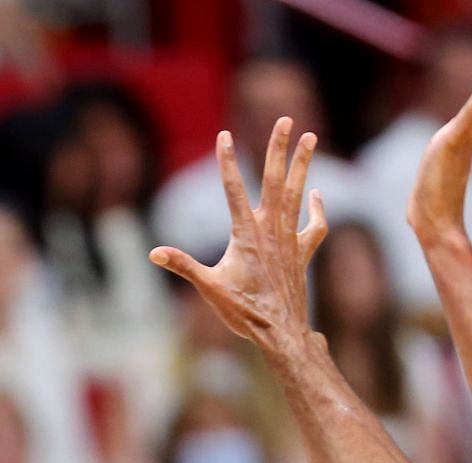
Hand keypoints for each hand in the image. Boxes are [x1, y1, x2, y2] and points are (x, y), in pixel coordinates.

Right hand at [148, 119, 325, 349]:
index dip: (226, 161)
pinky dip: (317, 209)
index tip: (224, 134)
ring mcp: (290, 240)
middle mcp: (270, 230)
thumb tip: (153, 254)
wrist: (280, 333)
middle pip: (274, 180)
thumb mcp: (209, 287)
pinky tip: (316, 194)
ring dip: (302, 165)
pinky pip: (315, 226)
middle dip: (279, 148)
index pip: (233, 189)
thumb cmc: (243, 312)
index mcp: (246, 234)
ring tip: (310, 136)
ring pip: (297, 193)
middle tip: (287, 120)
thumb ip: (183, 265)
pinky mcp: (302, 253)